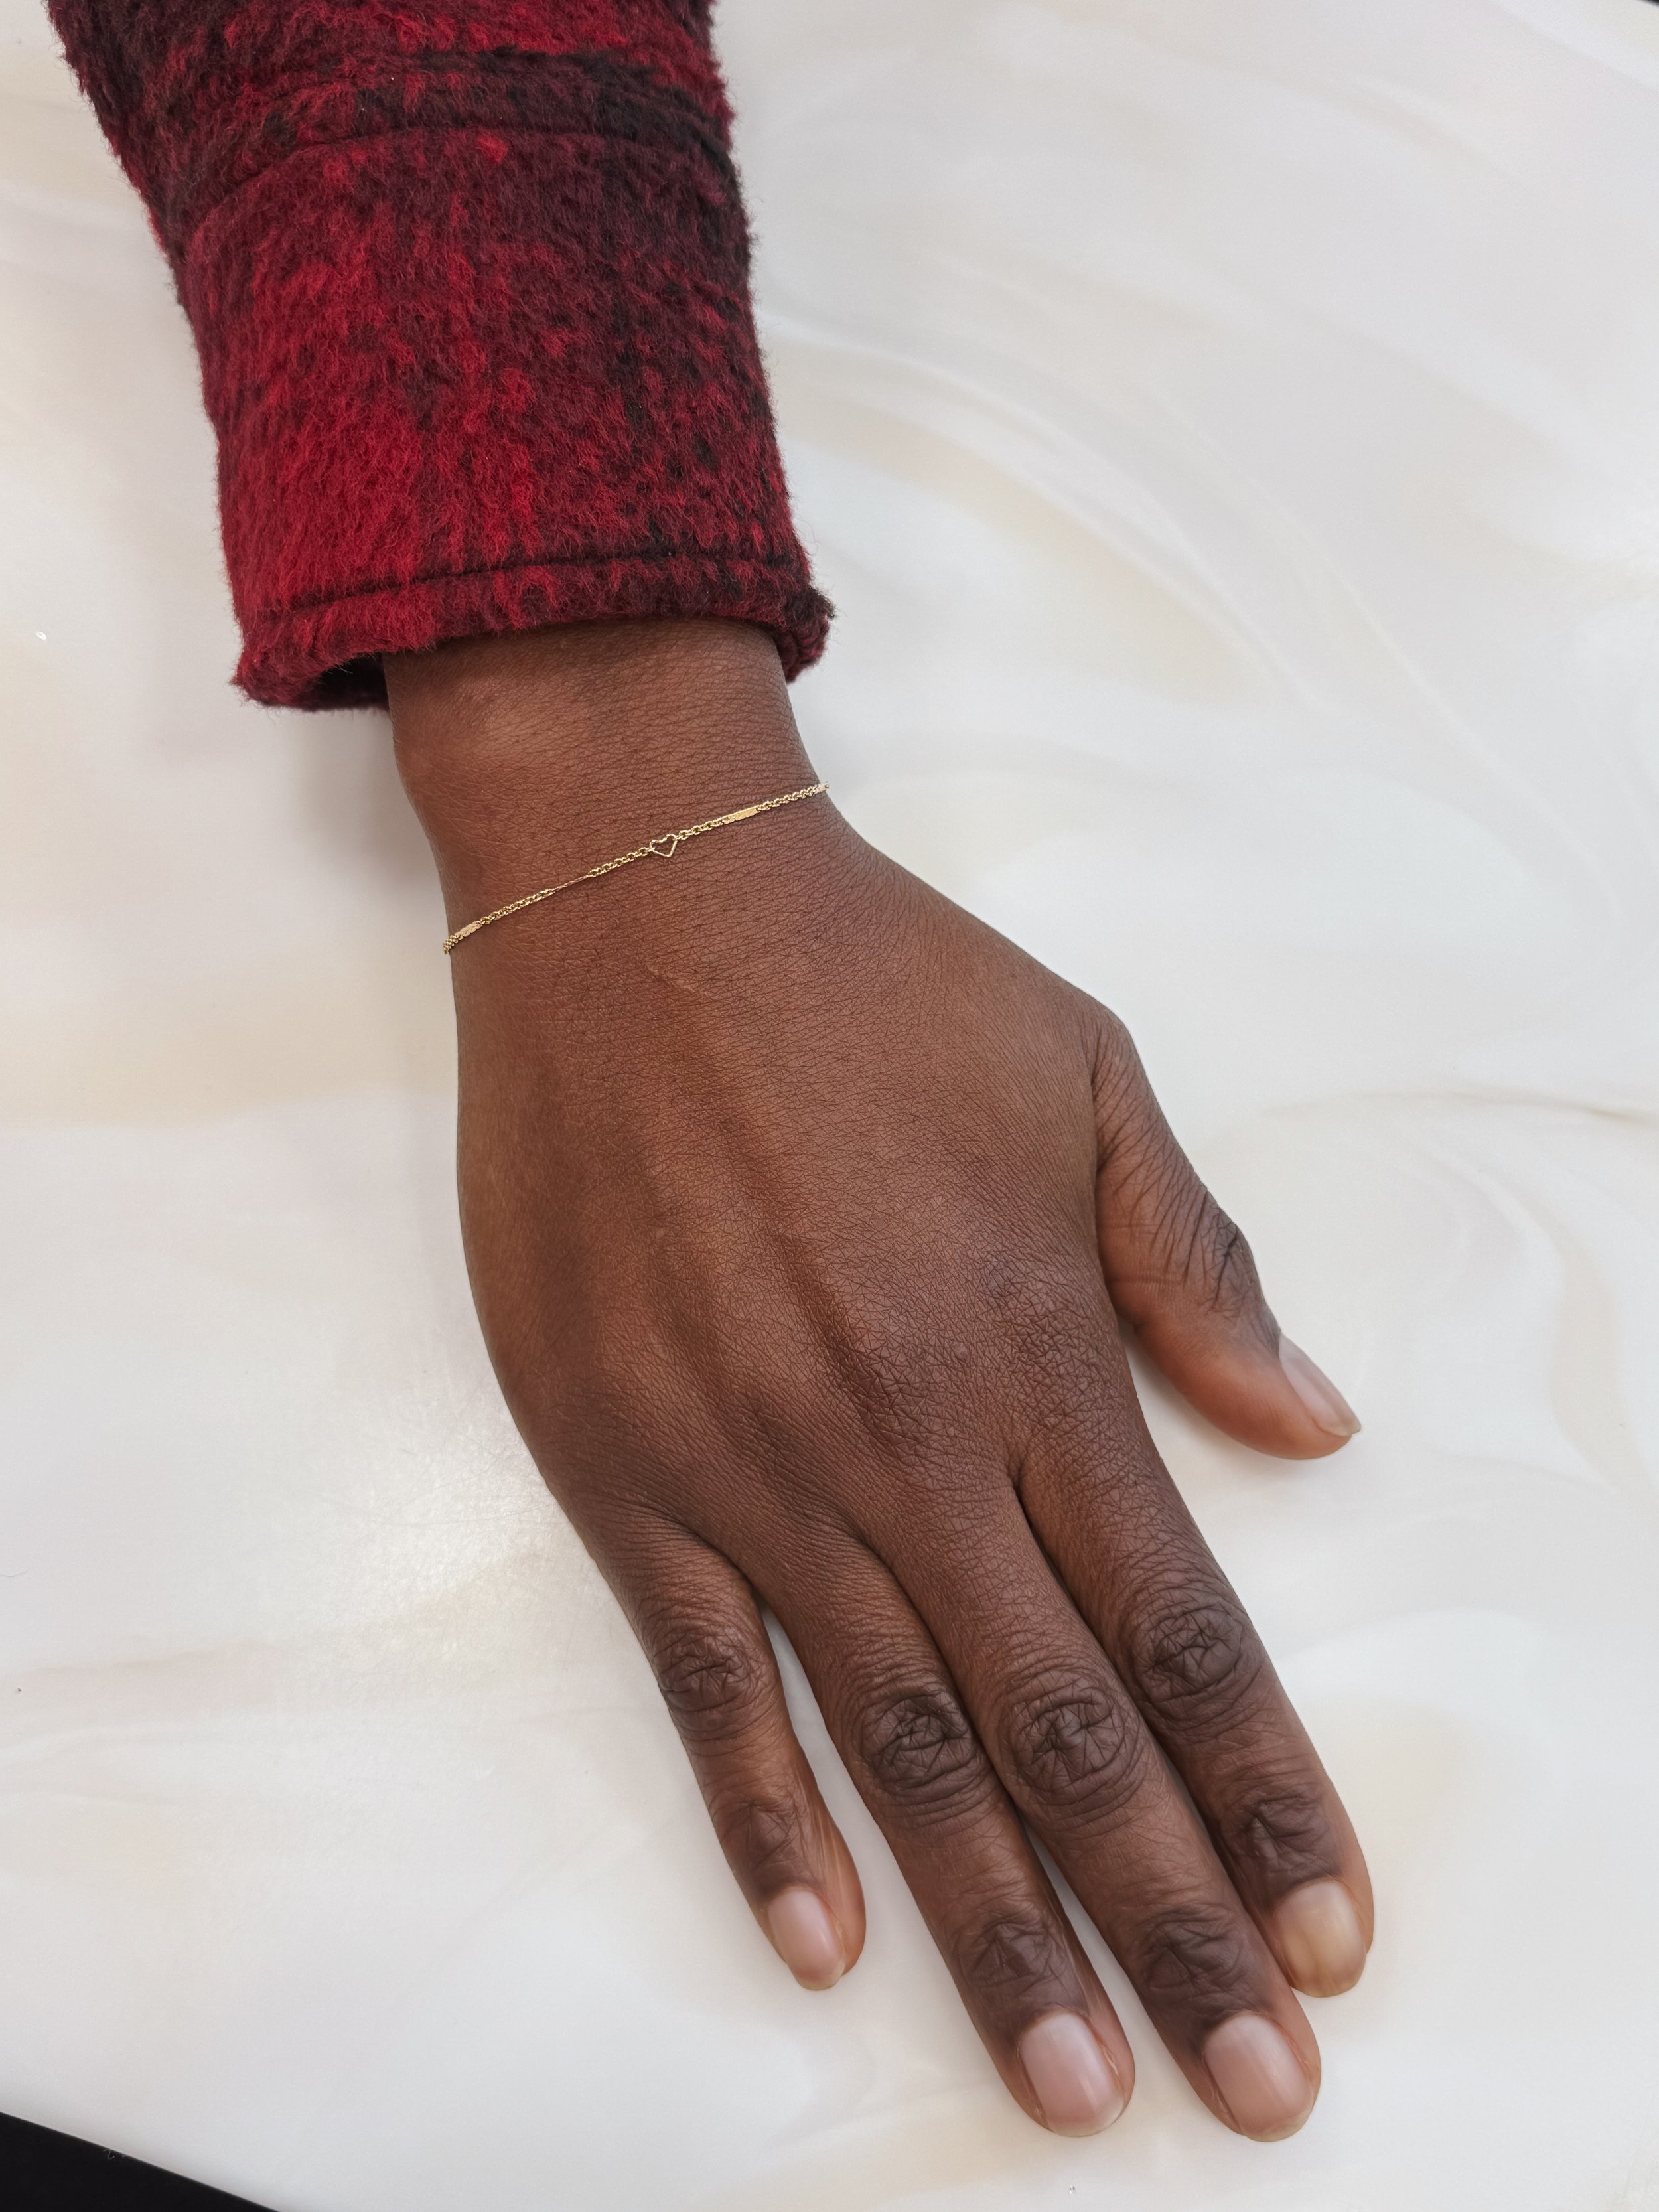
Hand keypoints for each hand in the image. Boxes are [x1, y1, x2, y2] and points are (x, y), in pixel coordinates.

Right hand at [386, 620, 1370, 2142]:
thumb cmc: (874, 981)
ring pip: (898, 1744)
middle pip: (1061, 1729)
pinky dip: (764, 1818)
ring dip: (992, 1929)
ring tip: (1071, 2084)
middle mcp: (903, 1440)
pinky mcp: (625, 1465)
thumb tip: (1314, 1431)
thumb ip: (1195, 1266)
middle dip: (1167, 1920)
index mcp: (1033, 1347)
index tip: (1329, 1932)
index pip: (1182, 1625)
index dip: (1266, 1793)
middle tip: (1248, 2087)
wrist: (641, 903)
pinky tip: (821, 1940)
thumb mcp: (1087, 1075)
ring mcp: (752, 1466)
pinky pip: (704, 1679)